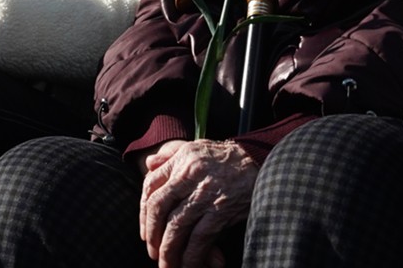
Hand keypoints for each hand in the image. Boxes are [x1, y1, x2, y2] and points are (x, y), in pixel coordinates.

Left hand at [138, 139, 257, 267]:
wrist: (259, 160)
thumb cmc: (226, 157)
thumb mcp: (197, 147)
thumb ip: (171, 154)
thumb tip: (148, 163)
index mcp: (182, 159)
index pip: (150, 185)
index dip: (143, 211)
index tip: (145, 229)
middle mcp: (190, 174)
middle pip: (158, 208)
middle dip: (152, 234)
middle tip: (153, 251)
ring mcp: (205, 194)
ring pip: (176, 227)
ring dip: (168, 251)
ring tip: (166, 265)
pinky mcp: (221, 210)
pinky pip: (199, 239)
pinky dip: (192, 256)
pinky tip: (188, 265)